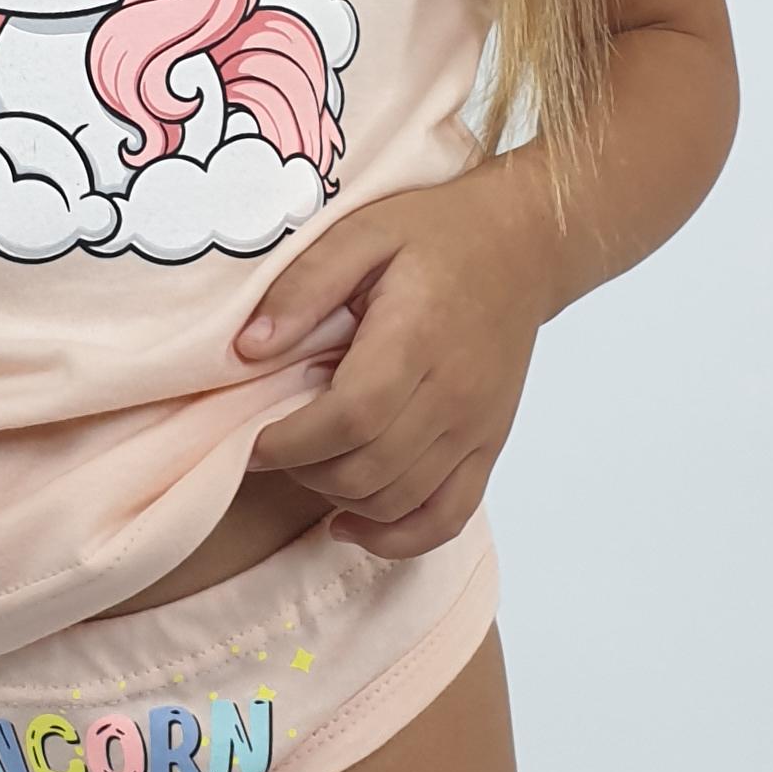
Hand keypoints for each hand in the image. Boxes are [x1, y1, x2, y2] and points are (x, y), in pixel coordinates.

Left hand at [230, 171, 549, 557]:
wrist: (524, 246)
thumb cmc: (437, 234)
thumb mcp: (361, 233)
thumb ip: (303, 287)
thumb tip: (248, 350)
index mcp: (417, 338)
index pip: (349, 418)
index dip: (290, 443)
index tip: (253, 439)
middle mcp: (454, 394)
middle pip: (369, 468)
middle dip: (304, 471)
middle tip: (274, 446)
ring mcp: (477, 427)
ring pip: (400, 500)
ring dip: (340, 499)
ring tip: (309, 467)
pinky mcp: (489, 445)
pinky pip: (448, 517)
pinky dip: (397, 538)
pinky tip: (351, 524)